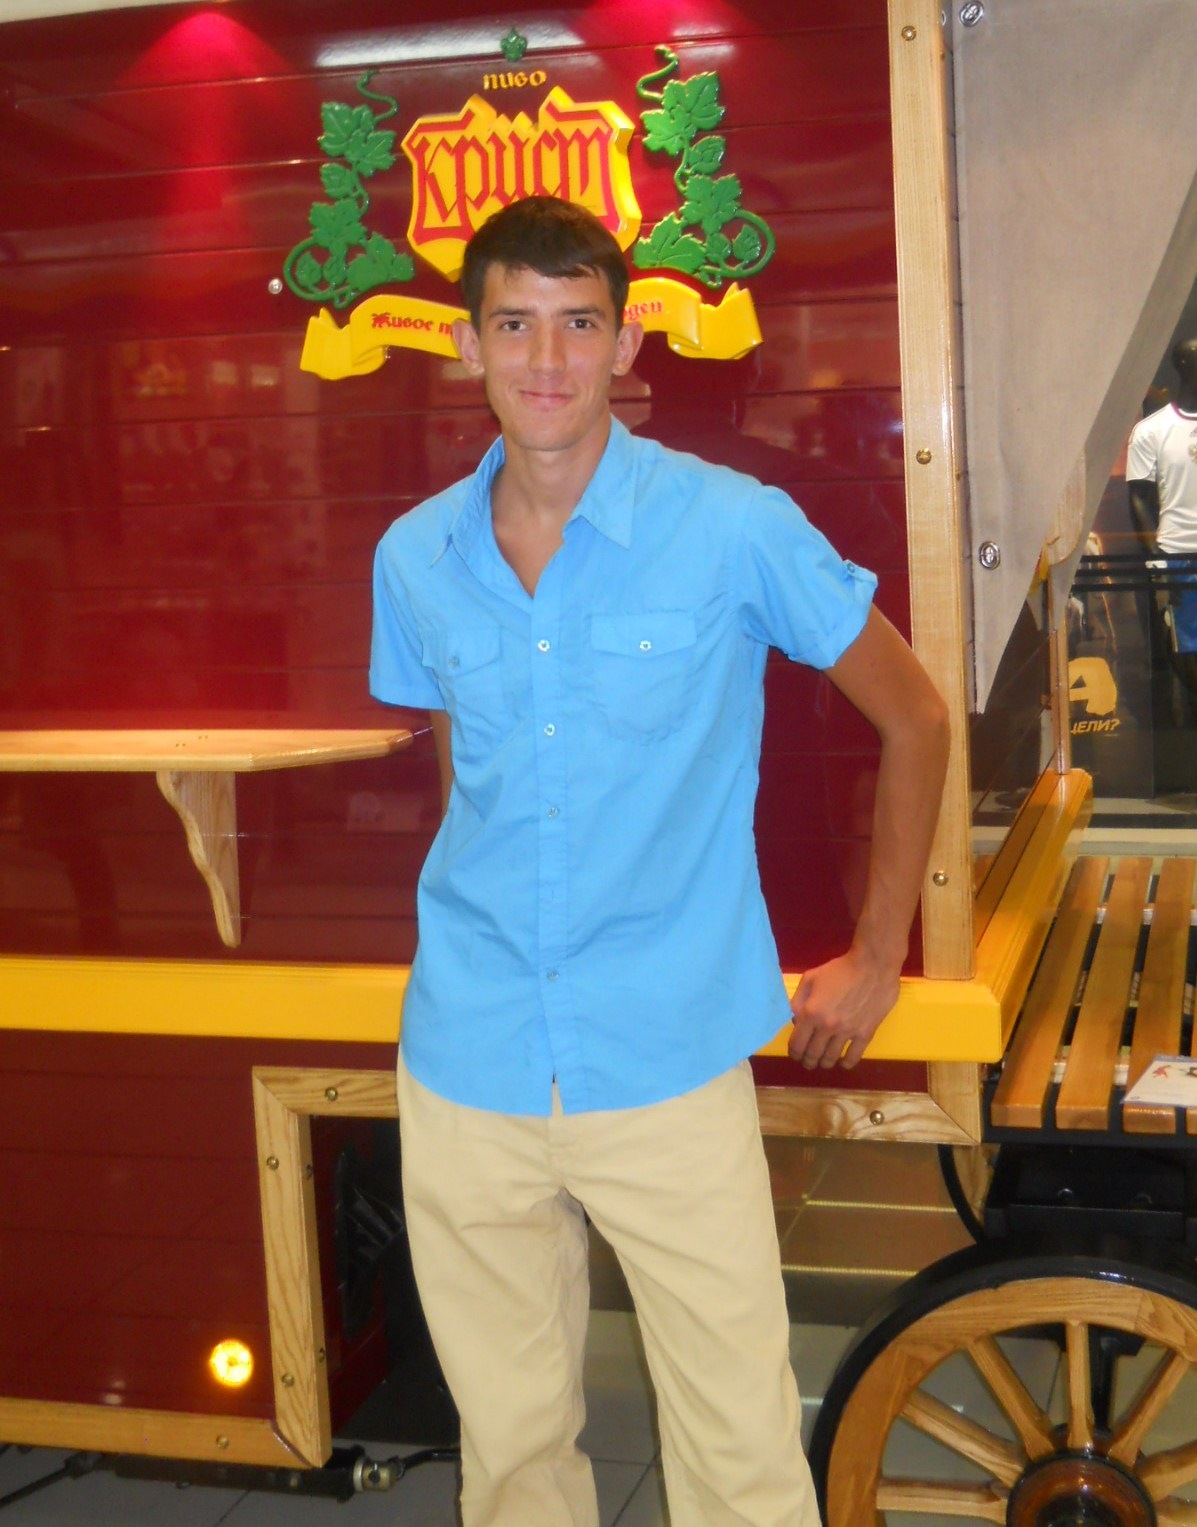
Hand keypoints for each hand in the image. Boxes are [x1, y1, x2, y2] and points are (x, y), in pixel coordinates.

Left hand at [787, 949, 900, 1069]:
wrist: (873, 966)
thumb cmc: (840, 969)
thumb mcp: (810, 978)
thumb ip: (798, 1000)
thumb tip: (794, 1021)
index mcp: (811, 1013)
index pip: (797, 1044)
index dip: (794, 1052)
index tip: (795, 1054)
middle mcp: (827, 1027)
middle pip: (812, 1054)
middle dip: (807, 1061)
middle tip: (808, 1061)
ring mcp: (847, 1032)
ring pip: (831, 1058)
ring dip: (824, 1064)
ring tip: (823, 1062)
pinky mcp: (866, 1034)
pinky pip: (854, 1057)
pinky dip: (846, 1063)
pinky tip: (843, 1062)